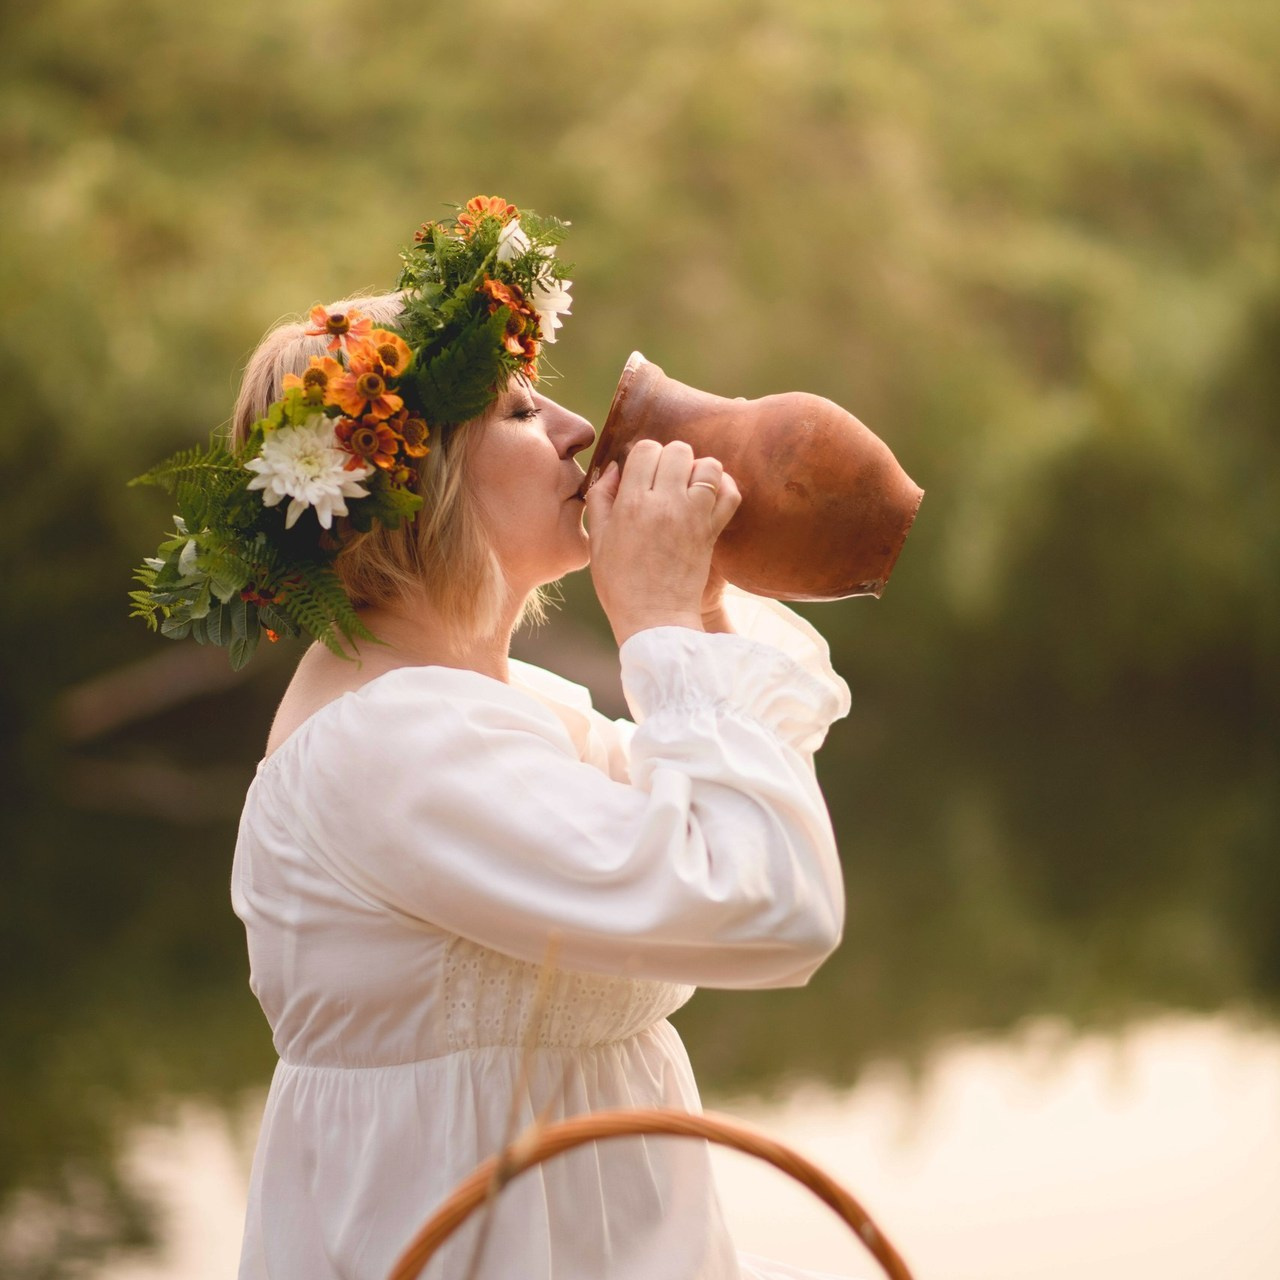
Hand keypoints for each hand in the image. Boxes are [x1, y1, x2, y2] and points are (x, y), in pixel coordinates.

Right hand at [585, 440, 741, 645]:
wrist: (654, 618)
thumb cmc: (620, 582)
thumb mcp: (597, 539)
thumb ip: (601, 497)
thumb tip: (614, 469)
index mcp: (633, 503)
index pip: (647, 449)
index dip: (644, 456)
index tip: (641, 474)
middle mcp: (666, 504)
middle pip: (679, 450)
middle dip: (671, 458)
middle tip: (665, 480)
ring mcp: (693, 516)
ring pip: (709, 466)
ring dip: (699, 470)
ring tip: (688, 487)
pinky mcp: (712, 532)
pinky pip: (730, 494)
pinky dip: (724, 487)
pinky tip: (710, 495)